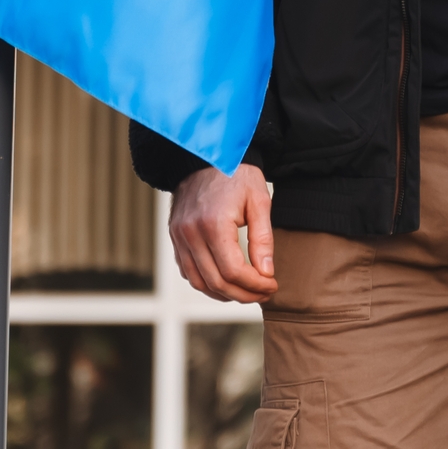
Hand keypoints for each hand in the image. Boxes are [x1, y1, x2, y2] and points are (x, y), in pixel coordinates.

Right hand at [168, 164, 277, 302]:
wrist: (207, 154)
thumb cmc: (237, 175)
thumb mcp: (259, 201)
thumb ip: (262, 239)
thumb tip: (266, 274)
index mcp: (213, 224)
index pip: (234, 271)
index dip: (255, 285)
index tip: (272, 284)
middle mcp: (191, 233)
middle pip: (216, 282)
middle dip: (244, 294)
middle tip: (264, 292)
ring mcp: (179, 236)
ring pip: (199, 282)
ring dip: (224, 294)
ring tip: (247, 291)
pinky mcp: (175, 237)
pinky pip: (188, 271)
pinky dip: (207, 282)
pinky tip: (226, 281)